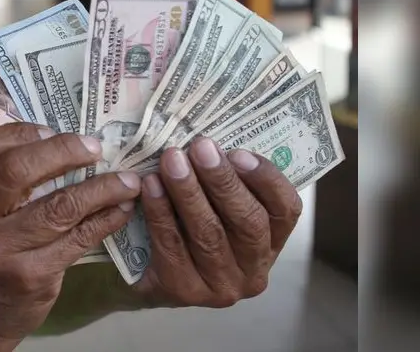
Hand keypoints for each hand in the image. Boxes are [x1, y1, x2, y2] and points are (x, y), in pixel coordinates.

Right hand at [0, 123, 140, 349]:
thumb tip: (53, 136)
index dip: (18, 132)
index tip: (50, 129)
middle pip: (17, 171)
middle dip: (63, 151)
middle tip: (94, 146)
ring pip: (58, 206)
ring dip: (101, 188)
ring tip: (127, 179)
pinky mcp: (30, 276)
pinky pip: (77, 239)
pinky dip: (105, 219)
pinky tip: (121, 208)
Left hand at [136, 137, 302, 307]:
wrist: (148, 274)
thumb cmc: (188, 226)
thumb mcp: (215, 204)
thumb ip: (224, 181)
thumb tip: (210, 141)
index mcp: (272, 242)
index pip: (285, 210)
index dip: (266, 179)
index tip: (238, 151)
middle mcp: (254, 270)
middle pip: (248, 222)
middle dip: (222, 181)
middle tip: (199, 147)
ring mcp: (222, 287)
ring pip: (209, 233)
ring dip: (188, 192)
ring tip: (170, 160)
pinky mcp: (186, 291)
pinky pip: (173, 246)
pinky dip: (161, 212)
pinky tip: (150, 186)